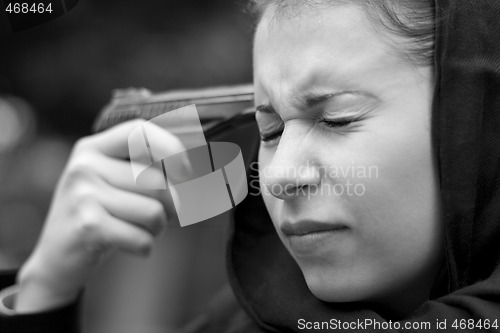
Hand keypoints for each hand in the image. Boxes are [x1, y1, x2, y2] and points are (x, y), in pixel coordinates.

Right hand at [15, 120, 185, 312]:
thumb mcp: (112, 181)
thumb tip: (196, 168)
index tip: (186, 170)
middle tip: (163, 214)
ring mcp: (84, 195)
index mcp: (94, 148)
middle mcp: (85, 165)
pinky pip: (142, 238)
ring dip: (158, 227)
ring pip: (154, 212)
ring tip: (140, 228)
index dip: (171, 148)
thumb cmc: (100, 213)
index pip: (139, 132)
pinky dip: (145, 246)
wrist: (57, 257)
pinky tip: (128, 243)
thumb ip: (145, 167)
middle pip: (157, 181)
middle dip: (173, 204)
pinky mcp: (88, 226)